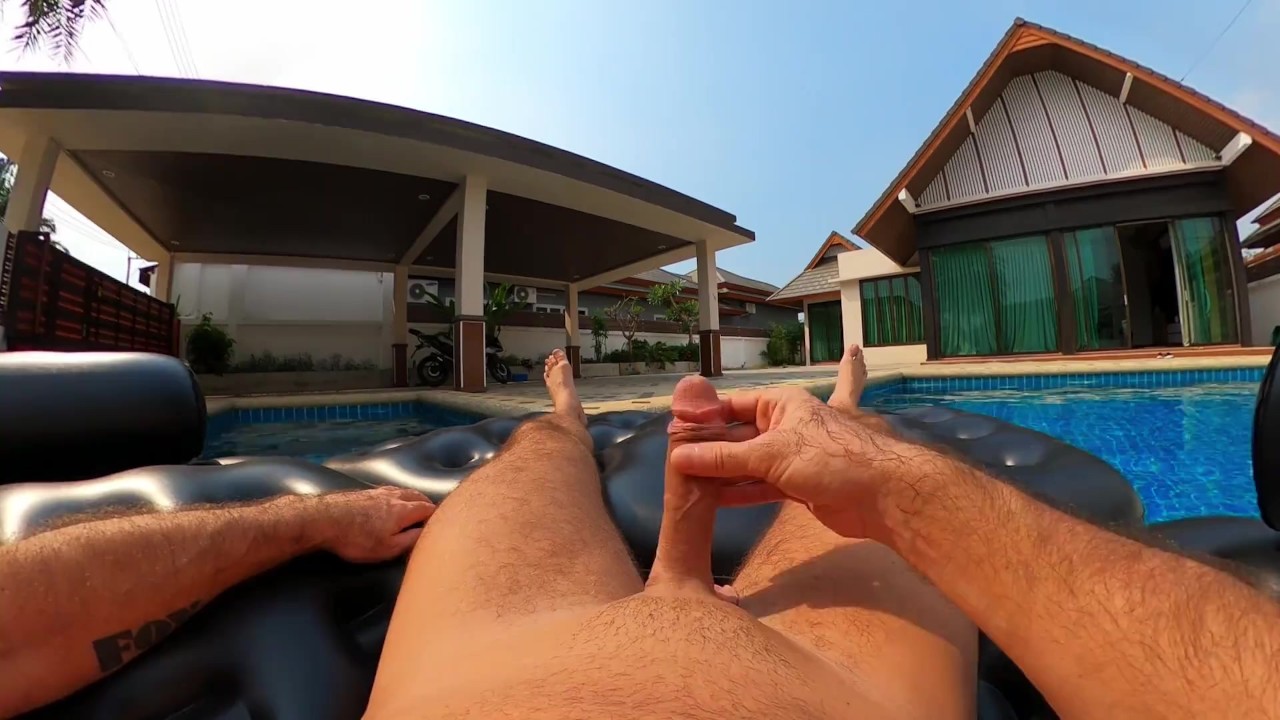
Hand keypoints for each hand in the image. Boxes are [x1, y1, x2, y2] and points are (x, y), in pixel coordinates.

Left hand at [313, 486, 435, 562]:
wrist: (323, 519)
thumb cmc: (356, 538)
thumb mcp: (388, 548)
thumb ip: (411, 540)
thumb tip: (426, 533)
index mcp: (404, 510)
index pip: (429, 508)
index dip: (437, 517)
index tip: (440, 524)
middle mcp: (394, 496)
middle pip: (418, 496)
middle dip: (427, 505)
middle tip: (431, 515)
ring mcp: (378, 491)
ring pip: (403, 491)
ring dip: (413, 499)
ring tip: (415, 507)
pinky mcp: (364, 492)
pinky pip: (389, 491)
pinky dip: (397, 496)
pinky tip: (391, 502)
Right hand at [668, 387, 912, 541]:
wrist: (880, 495)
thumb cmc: (829, 458)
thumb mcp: (769, 454)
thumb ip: (723, 459)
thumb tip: (679, 457)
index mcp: (782, 403)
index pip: (733, 405)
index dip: (704, 419)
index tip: (675, 433)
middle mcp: (785, 425)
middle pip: (738, 436)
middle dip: (710, 450)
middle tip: (675, 463)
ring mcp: (792, 456)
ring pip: (749, 463)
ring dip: (723, 474)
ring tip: (687, 483)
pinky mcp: (798, 485)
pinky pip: (761, 485)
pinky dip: (741, 492)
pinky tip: (715, 499)